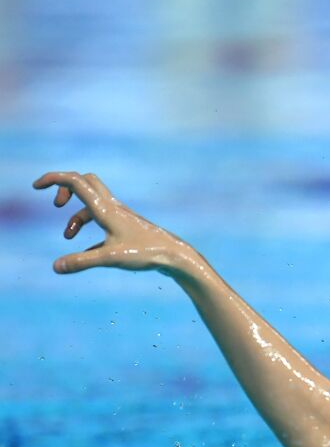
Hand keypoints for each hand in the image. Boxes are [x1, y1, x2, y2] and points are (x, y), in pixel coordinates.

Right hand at [32, 171, 202, 275]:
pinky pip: (102, 220)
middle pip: (85, 182)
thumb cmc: (146, 253)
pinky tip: (86, 250)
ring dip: (76, 215)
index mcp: (105, 209)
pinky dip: (89, 228)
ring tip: (68, 236)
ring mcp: (121, 216)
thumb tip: (55, 267)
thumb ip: (82, 262)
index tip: (36, 187)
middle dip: (66, 189)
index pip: (75, 182)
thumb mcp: (110, 258)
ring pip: (92, 203)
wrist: (175, 255)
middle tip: (56, 205)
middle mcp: (113, 208)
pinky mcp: (127, 227)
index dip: (53, 179)